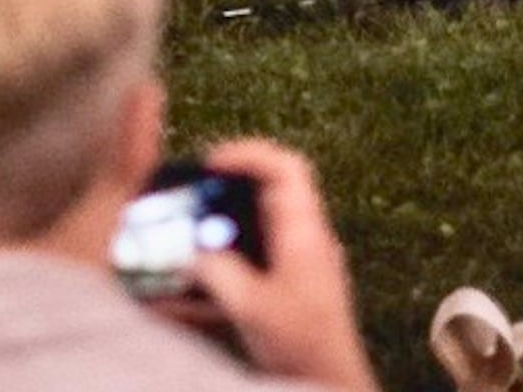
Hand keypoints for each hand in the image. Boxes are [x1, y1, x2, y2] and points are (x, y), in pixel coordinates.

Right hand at [185, 140, 377, 391]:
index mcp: (305, 232)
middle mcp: (306, 239)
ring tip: (192, 230)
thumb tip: (191, 252)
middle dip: (230, 183)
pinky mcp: (292, 284)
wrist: (331, 382)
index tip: (212, 162)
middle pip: (272, 188)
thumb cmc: (306, 347)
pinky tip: (204, 278)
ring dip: (228, 219)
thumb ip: (217, 272)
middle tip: (196, 190)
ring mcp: (301, 260)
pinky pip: (260, 253)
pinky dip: (232, 255)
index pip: (286, 167)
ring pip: (263, 219)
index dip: (248, 154)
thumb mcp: (252, 307)